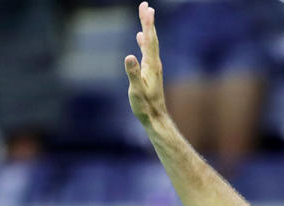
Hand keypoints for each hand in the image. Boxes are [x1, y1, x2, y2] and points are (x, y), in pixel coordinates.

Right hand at [125, 2, 167, 125]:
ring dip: (147, 29)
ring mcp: (153, 67)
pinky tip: (140, 37)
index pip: (149, 40)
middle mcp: (154, 63)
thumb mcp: (136, 90)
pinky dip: (144, 41)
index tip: (147, 9)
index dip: (148, 24)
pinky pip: (147, 51)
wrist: (155, 117)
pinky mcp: (150, 71)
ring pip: (150, 43)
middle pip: (152, 38)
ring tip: (144, 16)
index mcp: (151, 65)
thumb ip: (133, 73)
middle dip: (148, 21)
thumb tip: (128, 56)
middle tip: (145, 5)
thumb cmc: (145, 106)